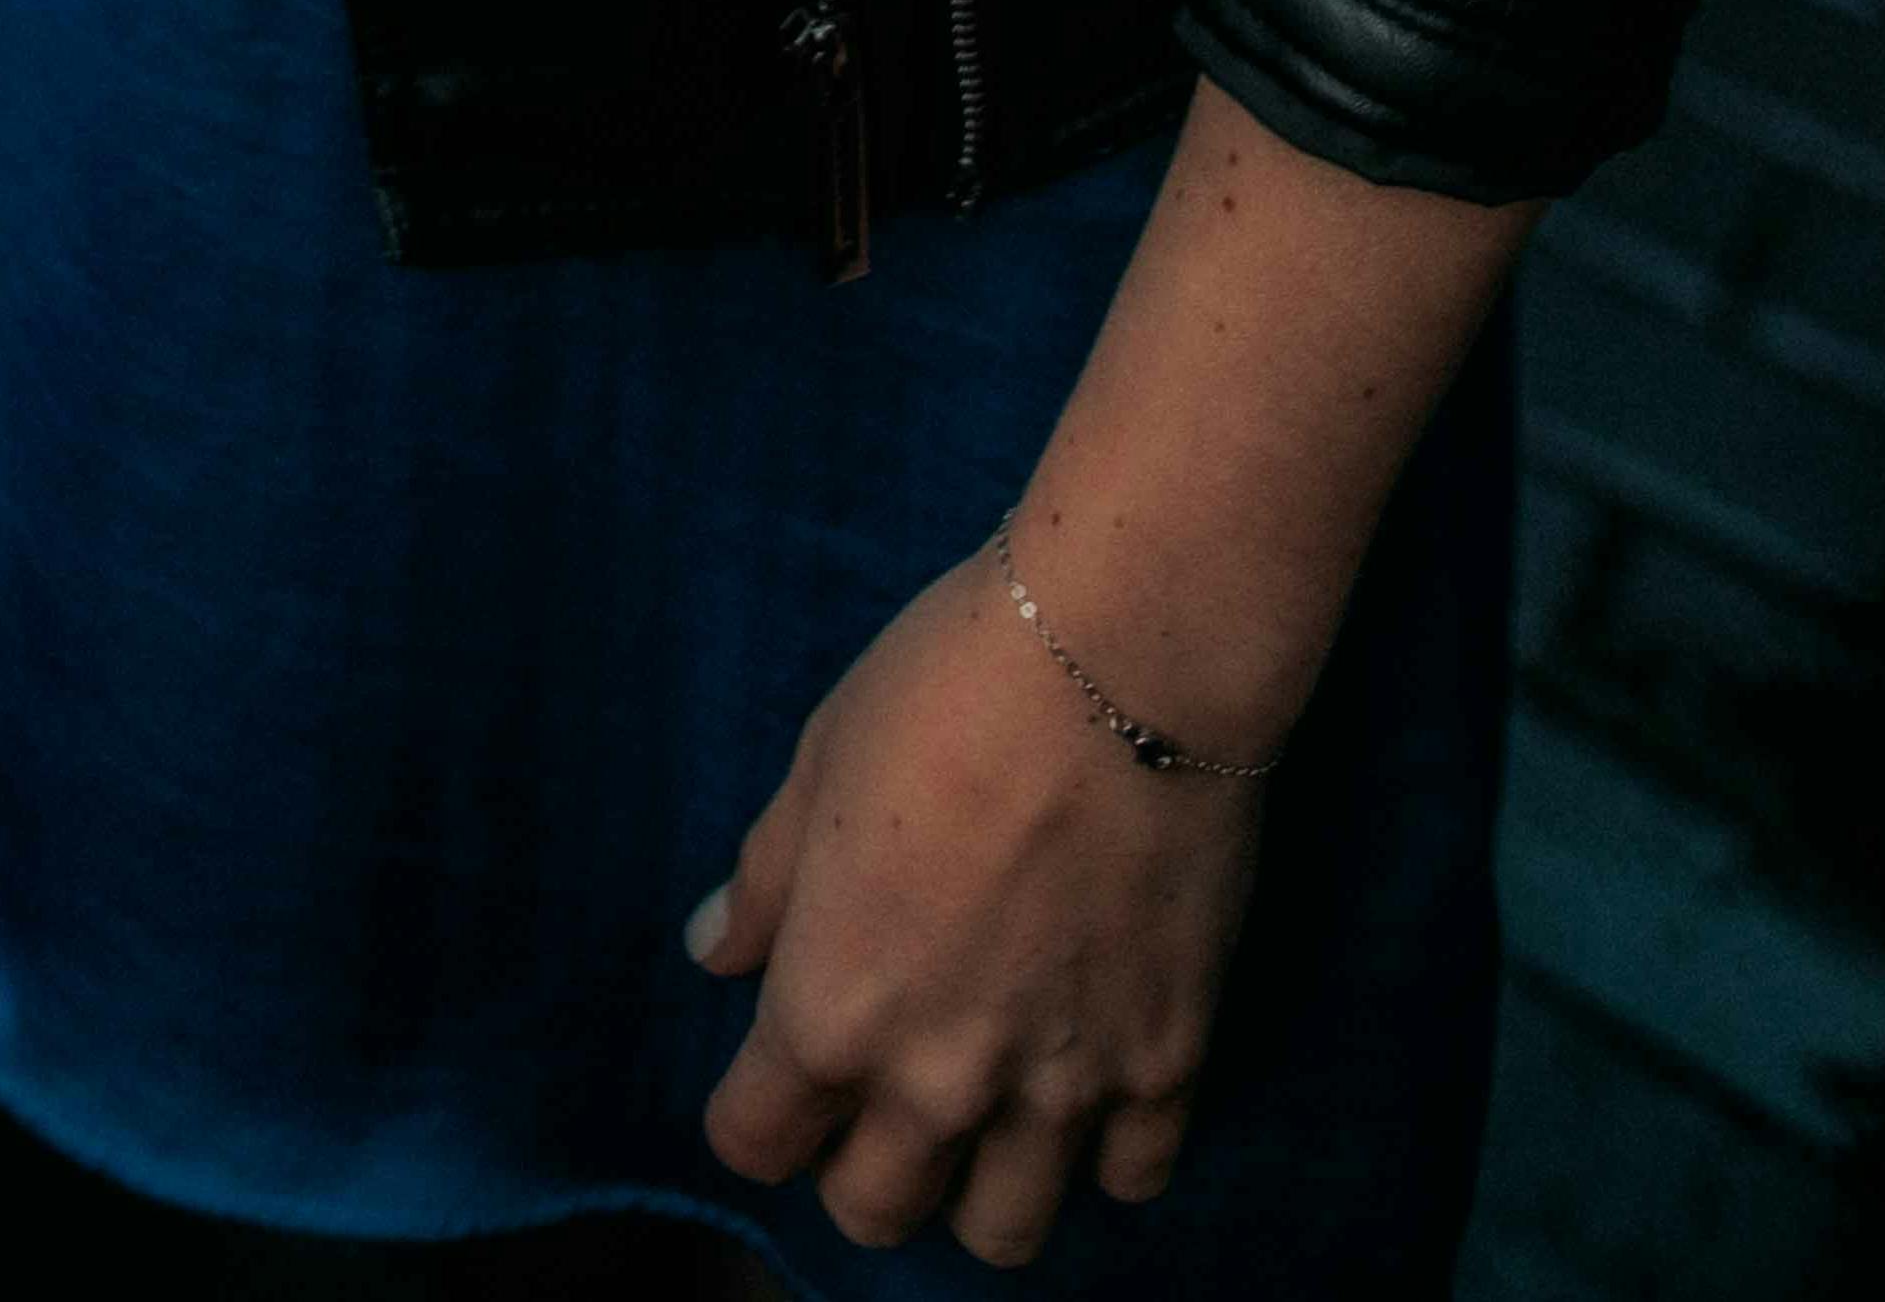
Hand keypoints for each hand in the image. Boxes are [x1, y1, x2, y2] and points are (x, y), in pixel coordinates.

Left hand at [691, 544, 1263, 1261]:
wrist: (1125, 653)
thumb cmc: (946, 686)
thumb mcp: (818, 764)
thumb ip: (766, 883)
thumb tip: (716, 951)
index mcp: (831, 1011)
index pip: (753, 1144)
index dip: (757, 1109)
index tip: (776, 1067)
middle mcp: (939, 1082)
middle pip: (873, 1211)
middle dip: (858, 1163)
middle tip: (880, 1086)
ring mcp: (1062, 1087)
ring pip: (1003, 1231)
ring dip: (979, 1183)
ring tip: (986, 1108)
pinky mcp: (1168, 1061)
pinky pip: (1132, 1178)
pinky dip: (1106, 1150)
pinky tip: (1091, 1080)